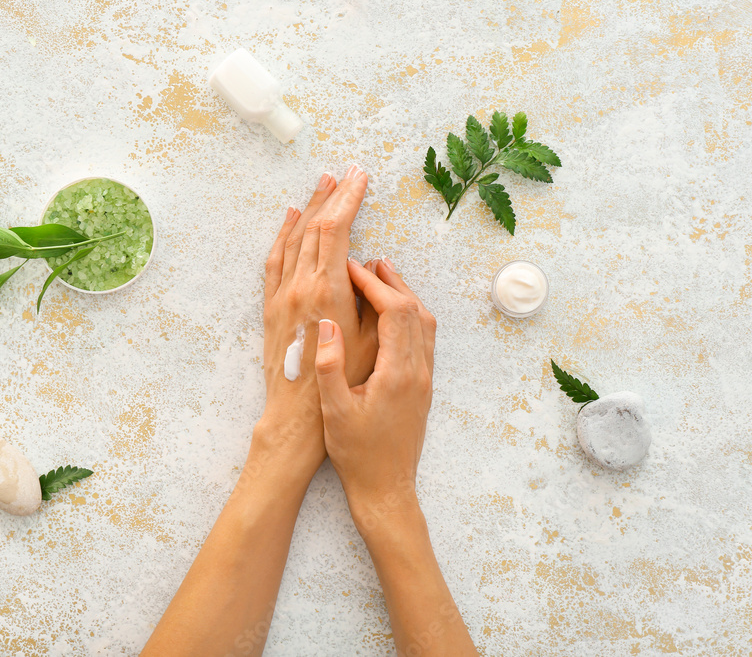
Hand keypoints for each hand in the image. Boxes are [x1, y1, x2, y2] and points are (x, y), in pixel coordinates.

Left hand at [254, 167, 378, 476]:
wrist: (296, 415)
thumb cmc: (341, 383)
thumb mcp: (369, 339)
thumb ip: (368, 297)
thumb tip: (366, 264)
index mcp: (327, 290)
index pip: (336, 230)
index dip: (348, 199)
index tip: (360, 178)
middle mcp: (299, 286)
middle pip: (314, 227)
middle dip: (332, 196)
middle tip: (346, 172)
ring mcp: (281, 295)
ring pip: (293, 239)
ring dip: (308, 209)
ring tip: (322, 185)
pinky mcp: (271, 307)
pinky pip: (275, 260)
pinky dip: (283, 235)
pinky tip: (290, 220)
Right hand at [313, 258, 436, 529]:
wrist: (386, 490)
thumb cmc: (357, 455)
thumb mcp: (334, 412)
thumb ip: (329, 366)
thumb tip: (326, 324)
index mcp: (398, 374)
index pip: (394, 312)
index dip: (373, 285)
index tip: (350, 268)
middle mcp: (418, 372)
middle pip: (414, 310)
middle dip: (390, 282)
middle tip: (366, 262)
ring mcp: (425, 379)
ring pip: (424, 323)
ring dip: (404, 295)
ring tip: (381, 277)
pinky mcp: (423, 387)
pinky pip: (424, 339)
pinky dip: (410, 316)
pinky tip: (393, 314)